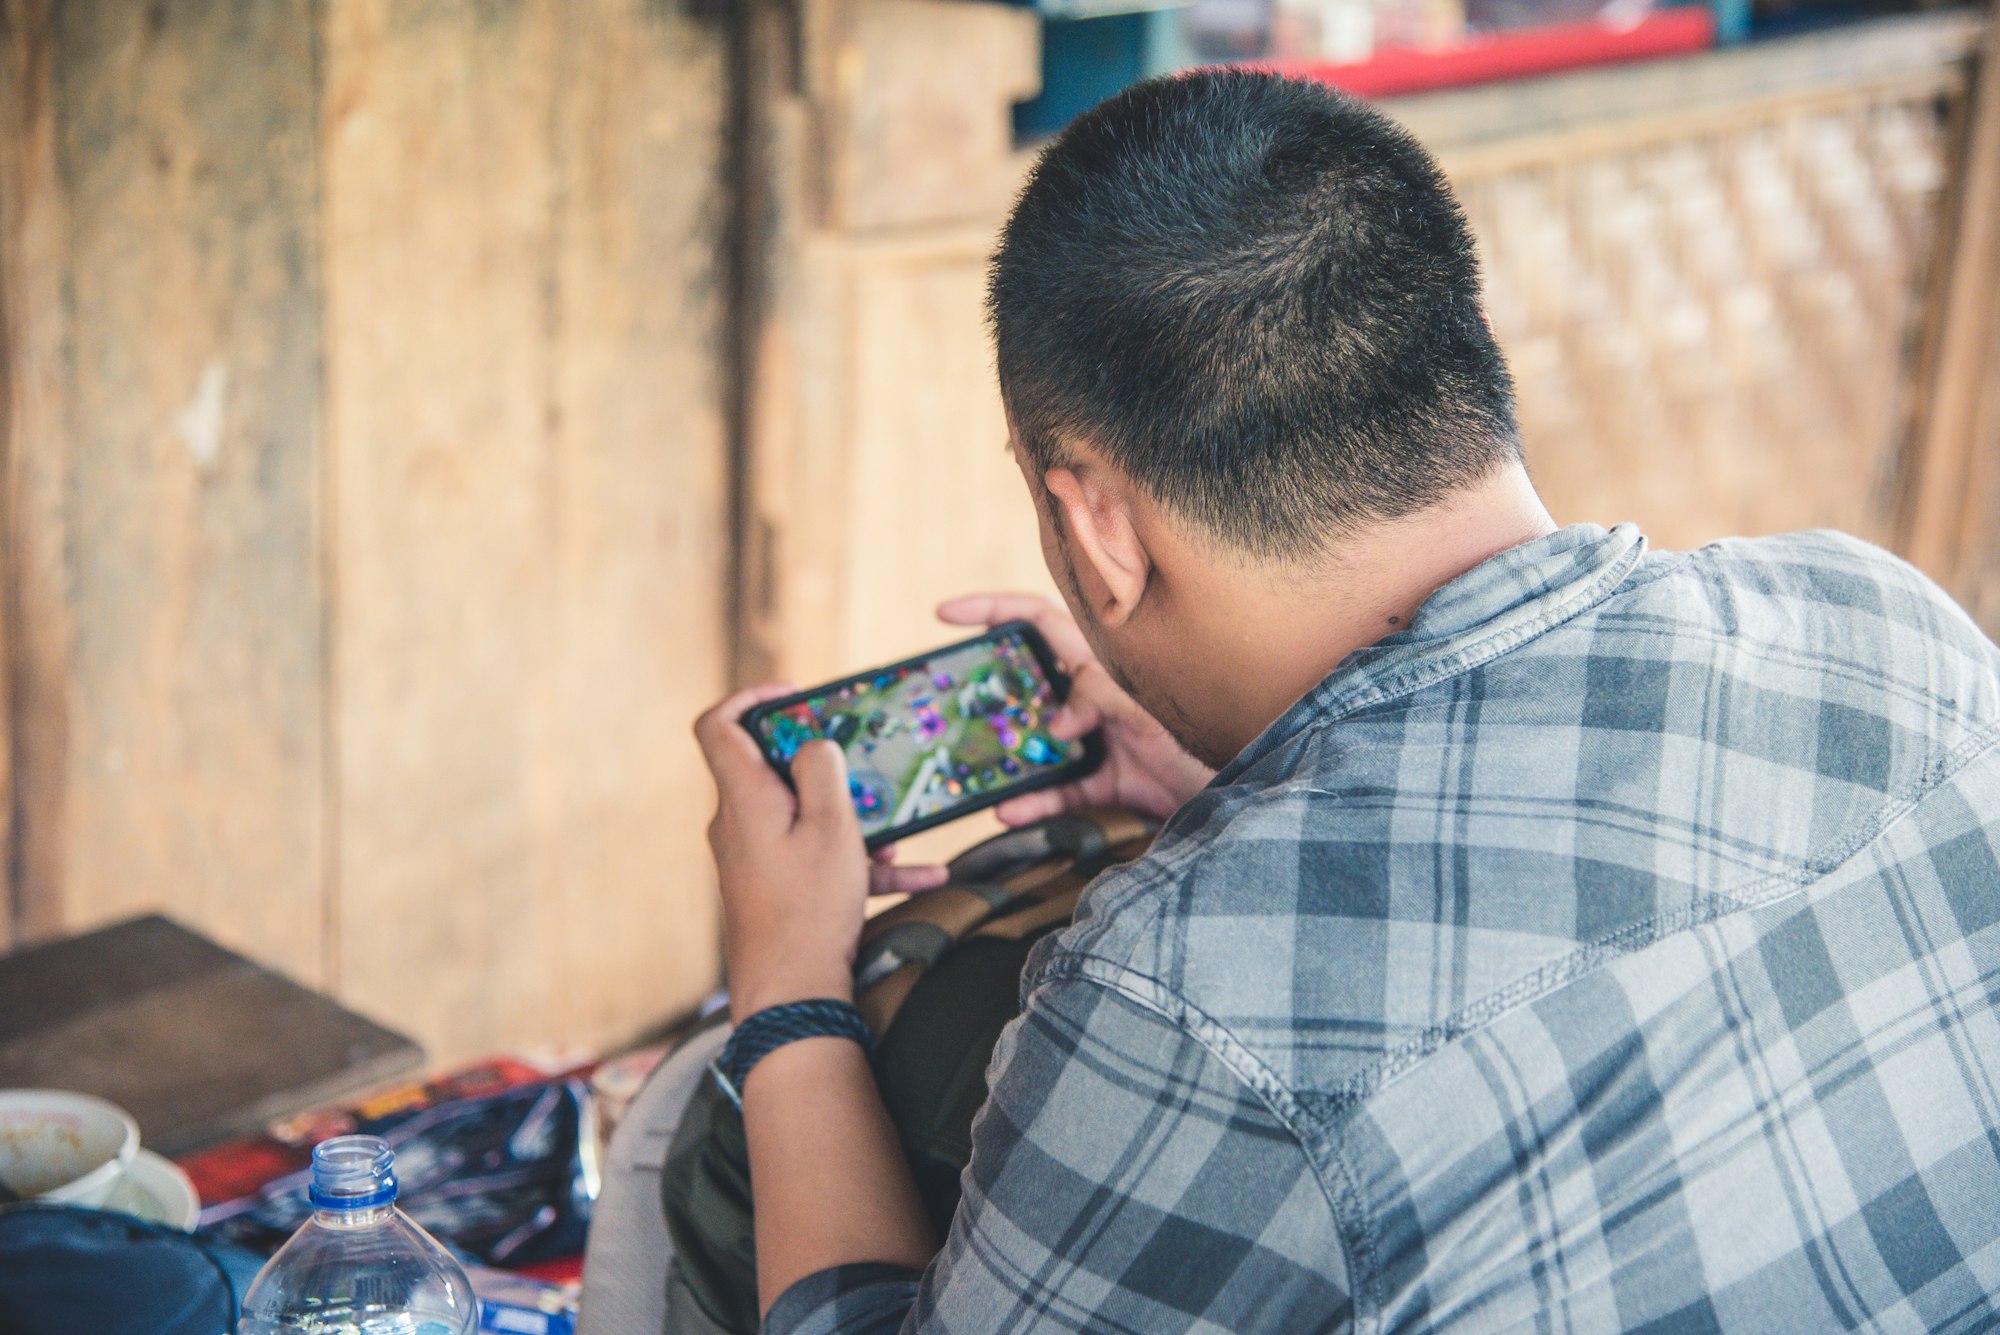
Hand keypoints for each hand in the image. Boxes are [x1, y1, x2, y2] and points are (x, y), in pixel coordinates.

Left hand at [694, 685, 948, 1020]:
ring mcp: (754, 857)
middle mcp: (739, 823)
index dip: (750, 697)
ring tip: (899, 834)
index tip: (796, 694)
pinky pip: (816, 859)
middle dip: (826, 764)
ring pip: (804, 817)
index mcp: (744, 797)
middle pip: (772, 768)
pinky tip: (917, 876)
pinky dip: (859, 863)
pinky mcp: (773, 888)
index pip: (718, 725)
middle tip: (863, 761)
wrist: (791, 994)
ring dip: (853, 820)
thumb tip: (815, 746)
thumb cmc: (808, 909)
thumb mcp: (831, 827)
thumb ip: (823, 771)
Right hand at [937, 594, 1214, 825]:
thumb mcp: (1152, 706)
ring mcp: (1092, 738)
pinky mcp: (1100, 782)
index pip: (1037, 619)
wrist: (1239, 793)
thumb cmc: (1209, 733)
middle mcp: (1090, 695)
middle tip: (947, 703)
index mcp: (1101, 660)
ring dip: (1002, 757)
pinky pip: (1054, 791)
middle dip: (983, 693)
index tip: (945, 614)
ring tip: (971, 768)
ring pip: (1030, 742)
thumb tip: (1055, 725)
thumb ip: (1102, 698)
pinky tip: (1008, 811)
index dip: (991, 610)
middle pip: (1024, 683)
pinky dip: (1031, 802)